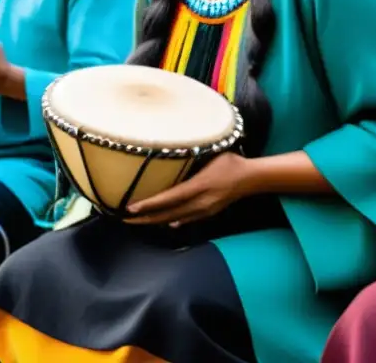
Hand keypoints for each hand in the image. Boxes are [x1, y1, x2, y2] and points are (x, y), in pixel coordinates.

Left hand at [124, 152, 250, 226]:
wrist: (251, 178)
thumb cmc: (230, 160)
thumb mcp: (211, 153)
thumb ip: (191, 157)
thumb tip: (169, 155)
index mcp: (200, 186)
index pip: (169, 198)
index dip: (149, 204)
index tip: (131, 208)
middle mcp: (200, 202)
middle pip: (167, 214)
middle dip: (145, 218)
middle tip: (124, 219)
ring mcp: (204, 210)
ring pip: (174, 219)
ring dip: (155, 220)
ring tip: (137, 221)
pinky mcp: (208, 213)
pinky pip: (185, 219)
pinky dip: (171, 220)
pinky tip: (163, 222)